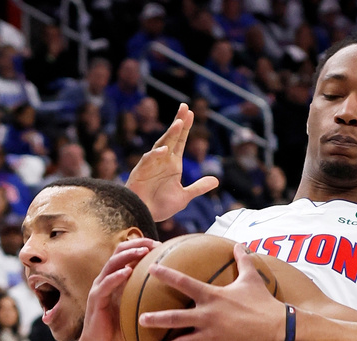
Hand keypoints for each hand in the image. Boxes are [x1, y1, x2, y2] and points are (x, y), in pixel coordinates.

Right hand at [79, 239, 158, 340]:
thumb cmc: (120, 326)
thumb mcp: (137, 308)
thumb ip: (148, 298)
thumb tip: (177, 297)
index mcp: (115, 277)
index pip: (127, 253)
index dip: (141, 245)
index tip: (160, 244)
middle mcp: (106, 278)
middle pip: (119, 252)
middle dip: (136, 244)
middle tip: (153, 243)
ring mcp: (99, 287)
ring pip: (112, 264)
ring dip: (128, 255)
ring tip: (142, 251)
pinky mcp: (96, 299)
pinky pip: (106, 284)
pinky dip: (116, 276)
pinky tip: (127, 272)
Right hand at [125, 103, 219, 221]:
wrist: (144, 216)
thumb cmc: (160, 206)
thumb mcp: (184, 196)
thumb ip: (198, 188)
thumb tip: (216, 180)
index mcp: (172, 164)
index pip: (180, 141)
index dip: (185, 128)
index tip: (191, 113)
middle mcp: (162, 161)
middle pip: (171, 137)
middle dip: (178, 123)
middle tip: (184, 108)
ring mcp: (151, 165)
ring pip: (160, 145)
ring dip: (169, 135)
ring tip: (178, 124)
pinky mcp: (140, 172)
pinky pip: (148, 161)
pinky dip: (156, 155)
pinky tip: (165, 150)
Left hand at [140, 243, 282, 340]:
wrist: (277, 328)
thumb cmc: (263, 301)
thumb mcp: (251, 278)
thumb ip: (242, 260)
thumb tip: (239, 245)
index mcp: (212, 296)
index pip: (183, 282)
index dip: (166, 274)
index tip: (151, 269)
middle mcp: (207, 316)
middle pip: (175, 318)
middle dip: (156, 319)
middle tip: (141, 320)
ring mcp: (212, 336)